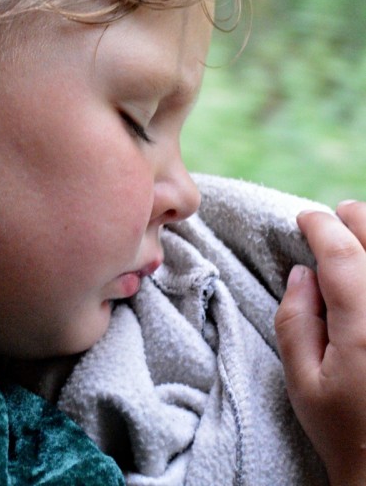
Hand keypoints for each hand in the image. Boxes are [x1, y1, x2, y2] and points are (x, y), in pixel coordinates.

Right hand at [275, 202, 365, 485]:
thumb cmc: (348, 435)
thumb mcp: (304, 385)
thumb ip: (296, 322)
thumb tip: (301, 272)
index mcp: (363, 327)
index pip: (341, 252)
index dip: (319, 226)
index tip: (304, 219)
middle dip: (354, 219)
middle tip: (335, 218)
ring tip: (360, 238)